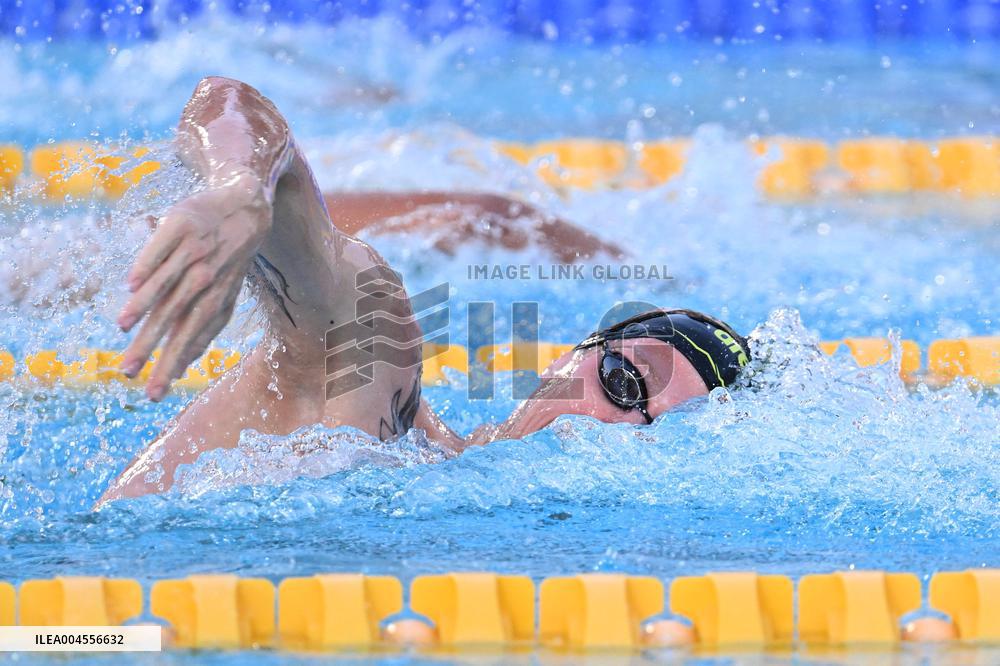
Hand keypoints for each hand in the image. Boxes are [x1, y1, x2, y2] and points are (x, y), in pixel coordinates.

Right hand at [117, 173, 271, 400]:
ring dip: (145, 306)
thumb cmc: (230, 257)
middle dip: (153, 347)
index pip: (190, 338)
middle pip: (175, 318)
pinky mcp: (183, 223)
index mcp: (215, 298)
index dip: (173, 364)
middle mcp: (206, 278)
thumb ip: (210, 325)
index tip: (155, 392)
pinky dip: (149, 265)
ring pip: (167, 284)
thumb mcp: (227, 292)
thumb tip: (190, 360)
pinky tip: (131, 284)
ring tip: (122, 327)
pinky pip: (162, 248)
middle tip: (128, 372)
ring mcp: (195, 250)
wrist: (246, 204)